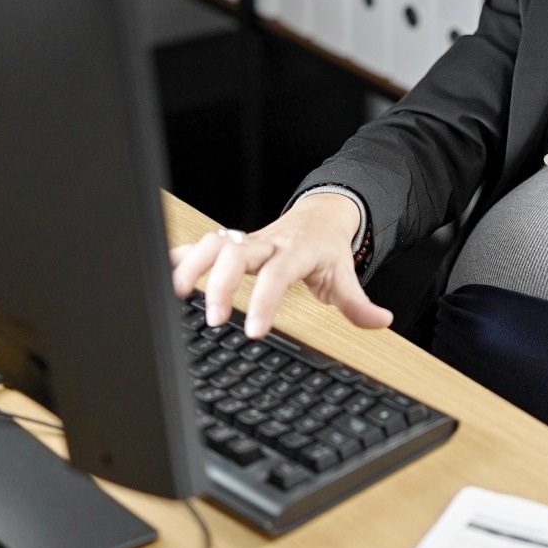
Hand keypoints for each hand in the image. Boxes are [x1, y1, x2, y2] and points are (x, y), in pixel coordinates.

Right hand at [168, 192, 392, 339]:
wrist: (320, 215)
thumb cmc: (326, 249)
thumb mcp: (344, 275)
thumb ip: (357, 303)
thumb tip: (381, 321)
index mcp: (295, 252)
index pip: (277, 275)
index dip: (264, 303)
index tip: (253, 332)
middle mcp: (267, 242)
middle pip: (238, 254)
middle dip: (222, 285)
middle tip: (215, 319)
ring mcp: (247, 240)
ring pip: (215, 242)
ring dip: (194, 263)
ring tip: (178, 292)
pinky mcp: (232, 242)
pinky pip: (204, 242)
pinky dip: (183, 253)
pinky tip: (166, 269)